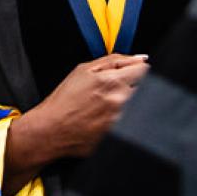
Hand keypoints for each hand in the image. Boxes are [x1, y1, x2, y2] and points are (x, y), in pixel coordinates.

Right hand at [3, 53, 148, 190]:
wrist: (50, 130)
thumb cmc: (64, 100)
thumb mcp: (84, 70)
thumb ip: (115, 60)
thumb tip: (140, 58)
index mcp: (112, 82)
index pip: (144, 70)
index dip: (138, 69)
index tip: (133, 72)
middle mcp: (121, 102)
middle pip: (146, 88)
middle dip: (135, 85)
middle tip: (116, 90)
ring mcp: (122, 122)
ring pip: (140, 106)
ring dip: (130, 103)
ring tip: (107, 106)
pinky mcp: (120, 137)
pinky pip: (132, 123)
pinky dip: (124, 118)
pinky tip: (105, 118)